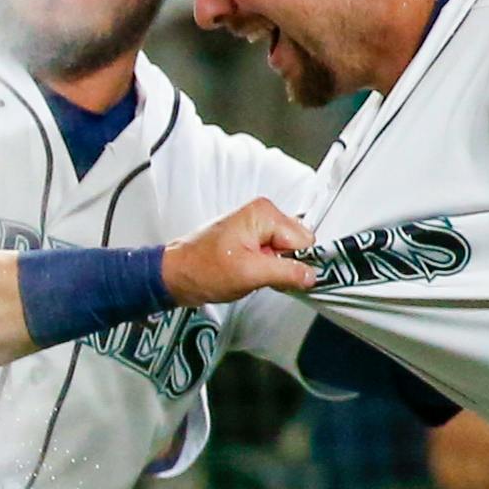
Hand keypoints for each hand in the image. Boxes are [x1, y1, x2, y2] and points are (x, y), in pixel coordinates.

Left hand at [161, 199, 318, 305]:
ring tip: (251, 273)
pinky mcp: (252, 240)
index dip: (296, 262)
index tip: (282, 276)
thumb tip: (312, 275)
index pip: (304, 240)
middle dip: (286, 264)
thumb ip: (286, 272)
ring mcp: (257, 227)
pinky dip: (268, 269)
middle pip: (298, 244)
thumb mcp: (249, 273)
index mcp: (264, 213)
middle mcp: (263, 214)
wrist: (175, 275)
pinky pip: (275, 256)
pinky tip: (250, 273)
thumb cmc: (202, 268)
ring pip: (288, 252)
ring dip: (276, 268)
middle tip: (262, 274)